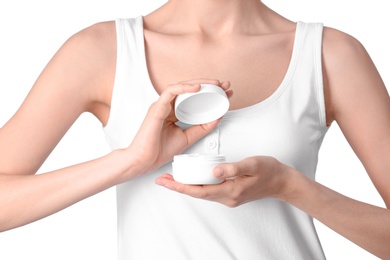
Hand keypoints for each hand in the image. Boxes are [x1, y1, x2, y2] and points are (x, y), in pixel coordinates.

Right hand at [126, 79, 231, 175]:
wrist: (144, 160)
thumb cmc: (159, 150)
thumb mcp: (188, 137)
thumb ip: (202, 127)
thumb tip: (217, 118)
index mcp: (174, 112)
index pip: (194, 97)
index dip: (211, 93)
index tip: (226, 93)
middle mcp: (168, 105)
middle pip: (190, 89)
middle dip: (209, 85)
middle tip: (225, 85)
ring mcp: (162, 105)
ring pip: (181, 86)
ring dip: (200, 83)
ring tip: (215, 84)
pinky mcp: (157, 108)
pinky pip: (170, 92)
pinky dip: (184, 88)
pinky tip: (197, 87)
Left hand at [155, 156, 293, 206]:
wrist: (282, 181)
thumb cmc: (269, 171)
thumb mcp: (252, 165)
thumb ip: (233, 168)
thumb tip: (213, 171)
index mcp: (231, 190)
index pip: (200, 191)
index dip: (181, 187)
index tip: (166, 182)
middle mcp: (227, 197)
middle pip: (197, 194)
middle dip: (178, 187)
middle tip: (162, 180)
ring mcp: (229, 197)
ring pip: (202, 193)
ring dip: (186, 187)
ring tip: (172, 179)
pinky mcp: (230, 193)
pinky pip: (209, 191)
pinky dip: (197, 186)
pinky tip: (192, 179)